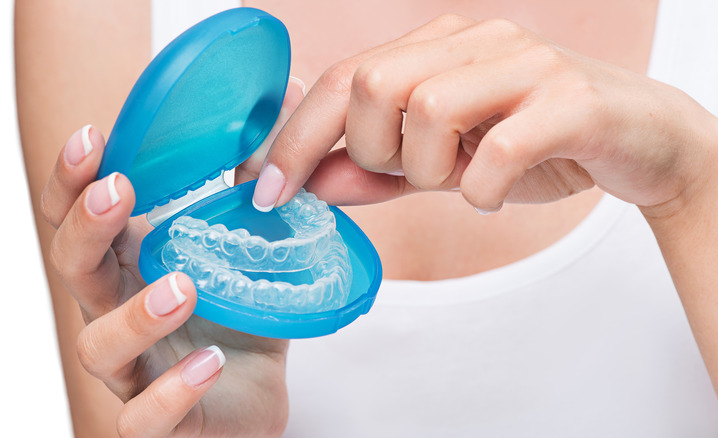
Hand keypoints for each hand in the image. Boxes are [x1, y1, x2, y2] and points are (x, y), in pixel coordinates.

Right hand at [41, 79, 303, 437]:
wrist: (254, 397)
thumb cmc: (238, 318)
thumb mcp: (250, 248)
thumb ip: (254, 187)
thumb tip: (279, 106)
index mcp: (131, 266)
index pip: (80, 219)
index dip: (72, 180)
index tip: (92, 136)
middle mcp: (119, 313)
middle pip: (74, 271)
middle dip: (85, 228)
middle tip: (117, 191)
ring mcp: (136, 370)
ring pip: (98, 346)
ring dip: (134, 313)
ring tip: (181, 284)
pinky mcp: (163, 422)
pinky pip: (145, 418)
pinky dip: (172, 391)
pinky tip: (210, 363)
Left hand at [253, 15, 717, 216]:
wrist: (649, 144)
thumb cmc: (541, 147)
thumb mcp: (446, 165)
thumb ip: (380, 170)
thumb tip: (313, 182)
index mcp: (440, 48)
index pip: (345, 77)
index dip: (295, 136)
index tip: (267, 190)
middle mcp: (476, 40)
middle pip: (374, 83)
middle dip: (375, 151)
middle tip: (416, 175)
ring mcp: (525, 62)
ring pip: (427, 109)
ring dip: (432, 171)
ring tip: (466, 180)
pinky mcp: (569, 99)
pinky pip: (496, 147)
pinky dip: (484, 185)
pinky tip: (499, 189)